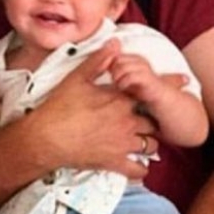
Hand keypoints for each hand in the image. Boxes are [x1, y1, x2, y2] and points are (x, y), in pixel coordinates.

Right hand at [28, 40, 157, 177]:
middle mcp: (126, 123)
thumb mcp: (76, 78)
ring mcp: (122, 145)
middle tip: (142, 115)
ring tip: (138, 136)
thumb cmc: (59, 106)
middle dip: (149, 118)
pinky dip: (141, 167)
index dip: (158, 89)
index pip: (147, 92)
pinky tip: (135, 161)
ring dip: (147, 140)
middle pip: (152, 121)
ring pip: (150, 145)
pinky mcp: (115, 163)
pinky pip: (139, 170)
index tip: (168, 86)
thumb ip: (98, 61)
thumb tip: (115, 43)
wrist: (46, 137)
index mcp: (118, 101)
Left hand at [108, 53, 165, 104]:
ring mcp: (145, 68)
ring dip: (116, 77)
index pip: (113, 54)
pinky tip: (122, 88)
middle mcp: (139, 60)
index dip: (107, 63)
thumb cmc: (140, 89)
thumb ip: (115, 69)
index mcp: (133, 57)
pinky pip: (131, 76)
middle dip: (111, 70)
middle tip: (113, 80)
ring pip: (122, 66)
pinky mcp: (149, 78)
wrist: (161, 100)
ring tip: (117, 84)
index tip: (107, 74)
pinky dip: (123, 82)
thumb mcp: (124, 77)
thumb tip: (99, 64)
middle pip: (116, 58)